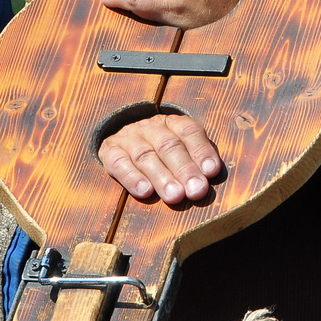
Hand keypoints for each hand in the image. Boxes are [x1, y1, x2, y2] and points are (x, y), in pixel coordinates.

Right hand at [98, 112, 223, 202]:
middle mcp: (151, 127)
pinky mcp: (109, 151)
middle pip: (169, 146)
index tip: (211, 171)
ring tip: (175, 196)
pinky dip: (132, 178)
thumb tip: (210, 177)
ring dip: (162, 177)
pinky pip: (119, 163)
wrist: (120, 144)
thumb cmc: (161, 155)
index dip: (201, 151)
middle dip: (185, 169)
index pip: (189, 132)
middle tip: (196, 190)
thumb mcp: (180, 151)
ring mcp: (128, 137)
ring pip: (146, 155)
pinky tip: (144, 192)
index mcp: (173, 124)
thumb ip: (196, 162)